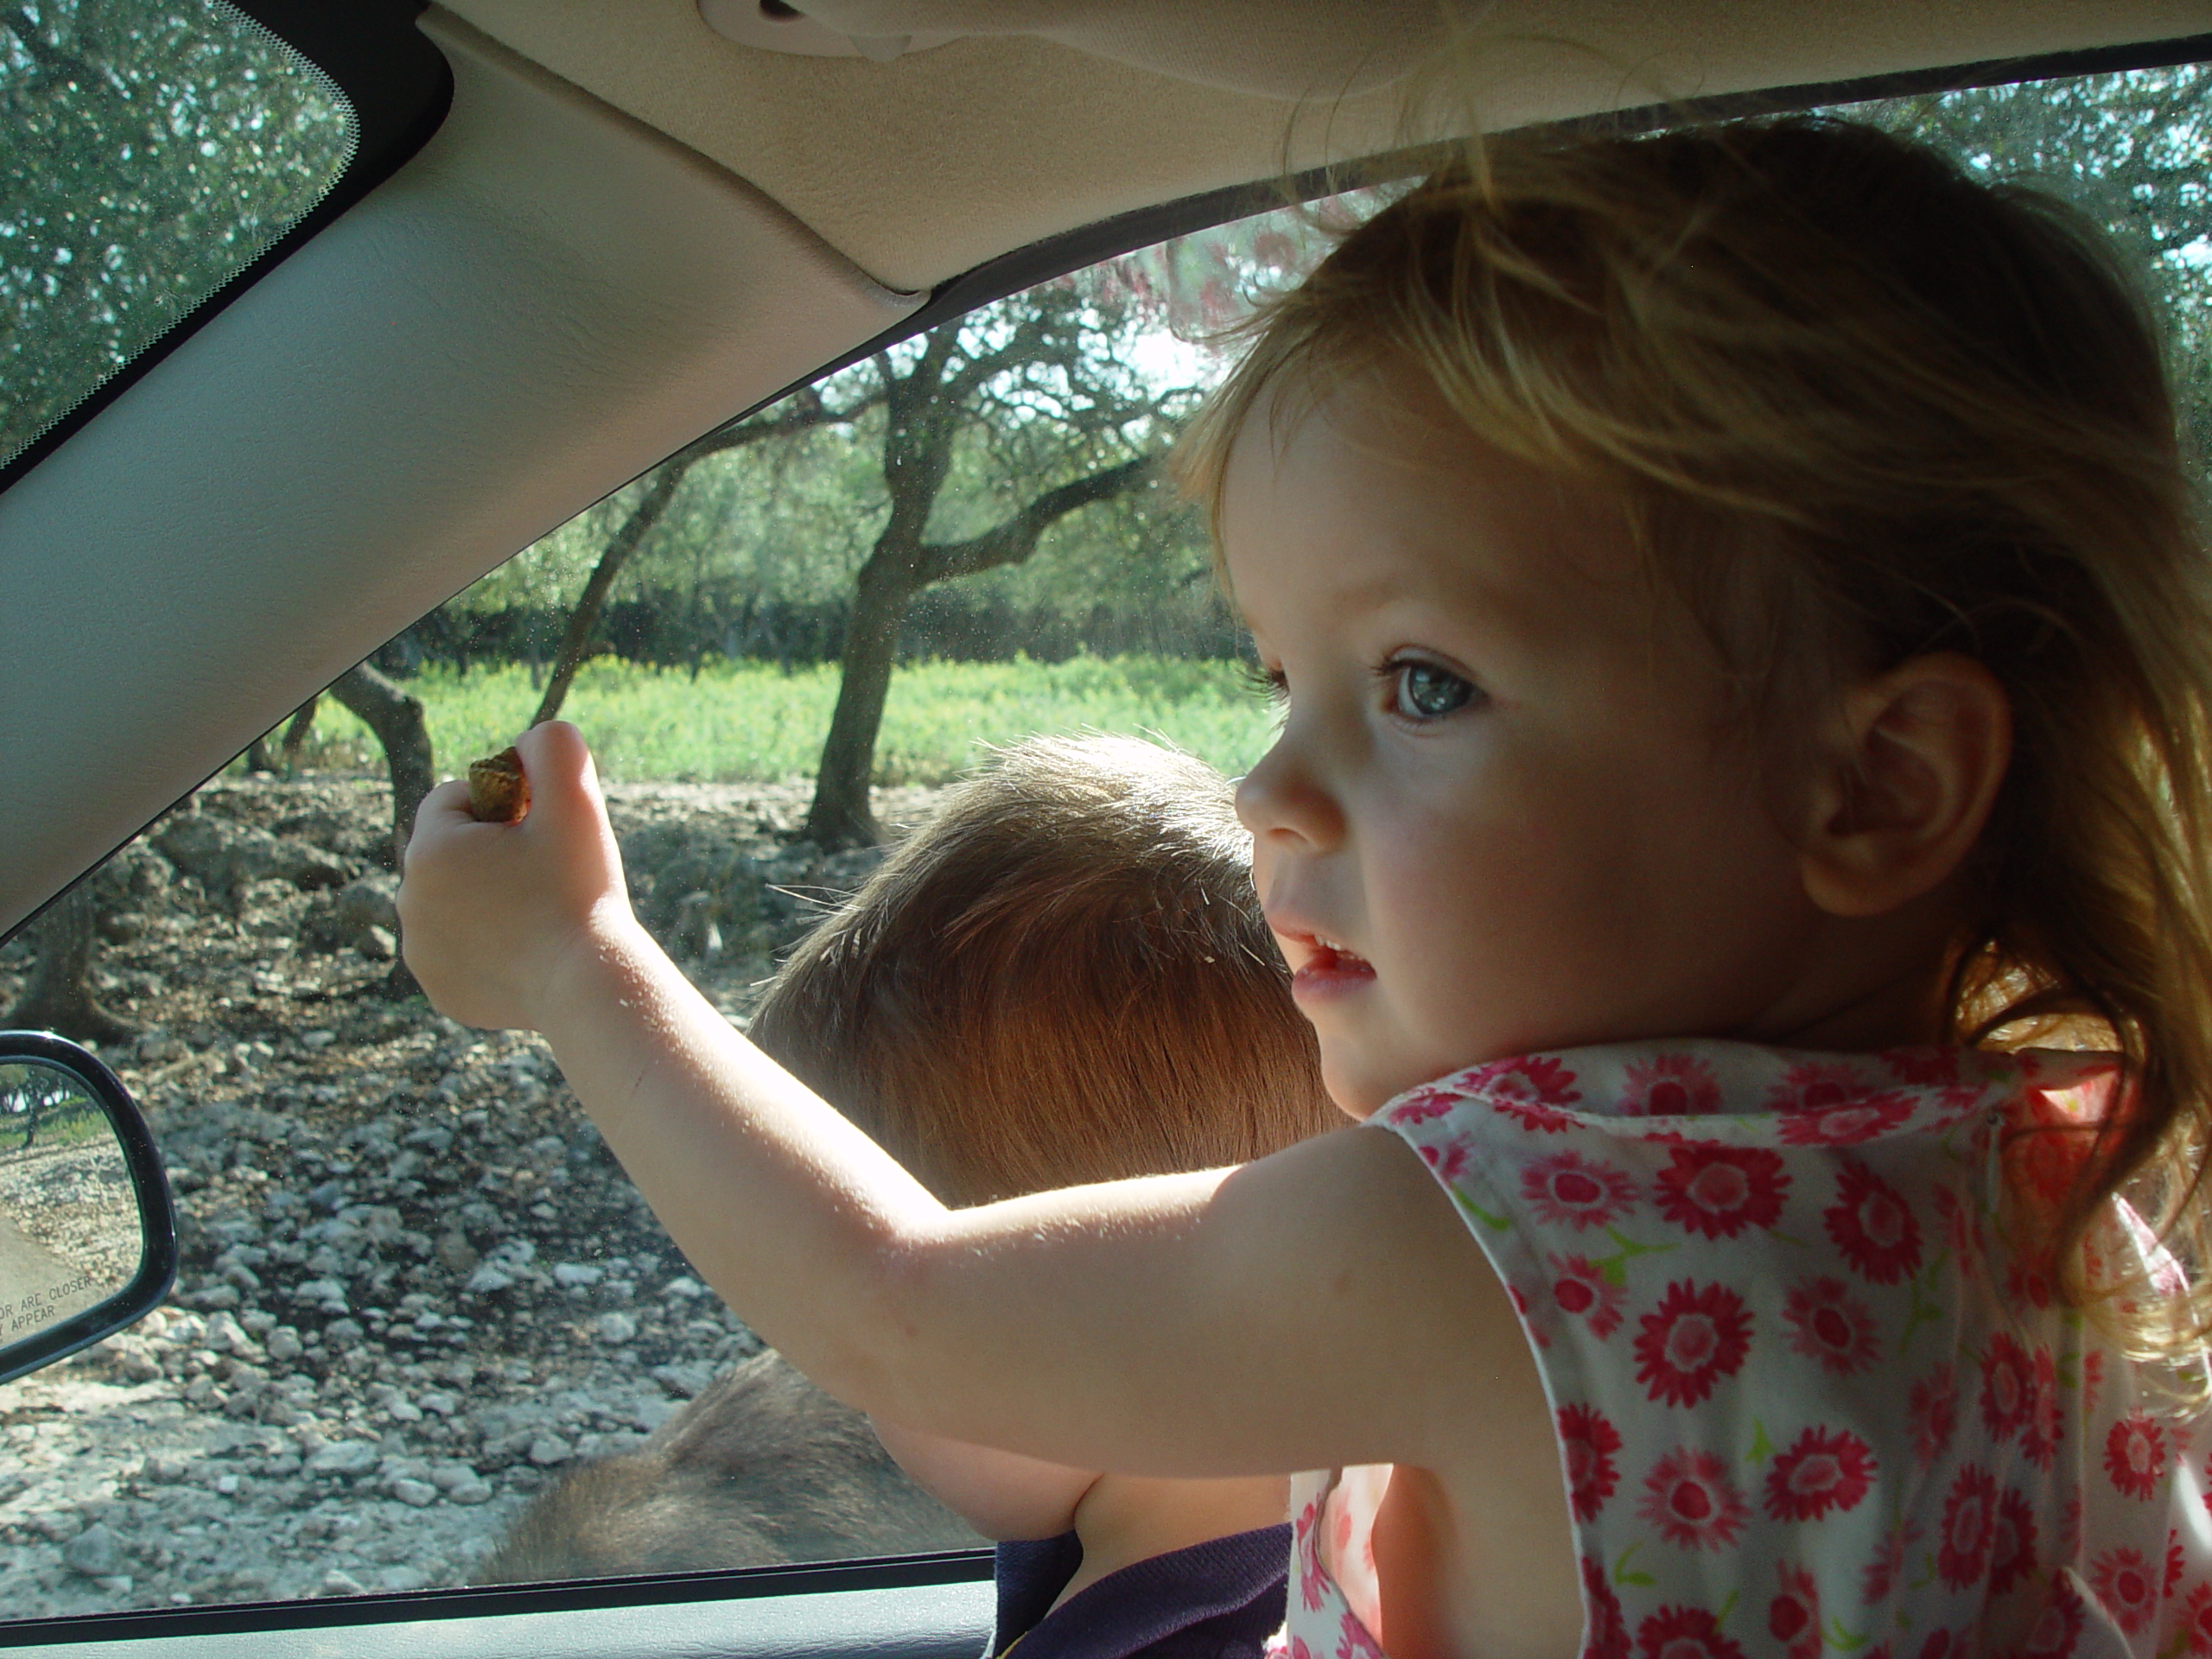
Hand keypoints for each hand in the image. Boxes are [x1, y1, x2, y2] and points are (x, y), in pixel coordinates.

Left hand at [397, 721, 644, 1029]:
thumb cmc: (580, 891)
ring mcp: (421, 952)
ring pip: (453, 902)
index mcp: (430, 849)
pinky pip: (460, 951)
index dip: (504, 805)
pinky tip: (529, 951)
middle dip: (492, 852)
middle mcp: (409, 900)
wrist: (587, 986)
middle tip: (547, 872)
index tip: (540, 831)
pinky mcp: (441, 990)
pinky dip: (489, 947)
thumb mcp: (577, 799)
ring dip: (488, 897)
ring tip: (540, 911)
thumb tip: (530, 740)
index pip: (454, 798)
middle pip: (451, 851)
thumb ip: (552, 746)